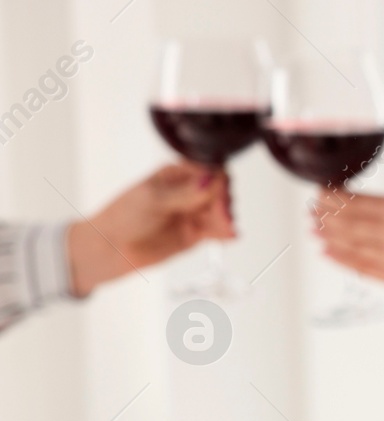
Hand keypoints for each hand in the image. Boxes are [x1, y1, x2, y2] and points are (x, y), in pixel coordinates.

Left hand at [68, 162, 232, 294]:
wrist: (112, 248)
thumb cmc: (123, 217)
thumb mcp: (153, 199)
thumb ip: (186, 193)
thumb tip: (212, 181)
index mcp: (176, 174)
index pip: (208, 170)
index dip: (218, 180)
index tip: (219, 192)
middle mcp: (188, 191)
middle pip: (220, 190)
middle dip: (224, 201)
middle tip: (222, 213)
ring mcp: (193, 213)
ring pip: (221, 211)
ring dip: (227, 218)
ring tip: (224, 228)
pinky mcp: (197, 234)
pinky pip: (219, 230)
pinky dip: (227, 232)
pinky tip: (230, 235)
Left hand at [313, 190, 383, 288]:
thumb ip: (380, 205)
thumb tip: (341, 197)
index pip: (358, 205)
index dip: (333, 200)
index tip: (318, 194)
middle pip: (351, 226)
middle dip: (326, 218)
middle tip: (310, 212)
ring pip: (353, 248)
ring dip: (329, 238)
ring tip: (314, 230)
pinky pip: (362, 268)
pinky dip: (341, 259)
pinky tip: (327, 251)